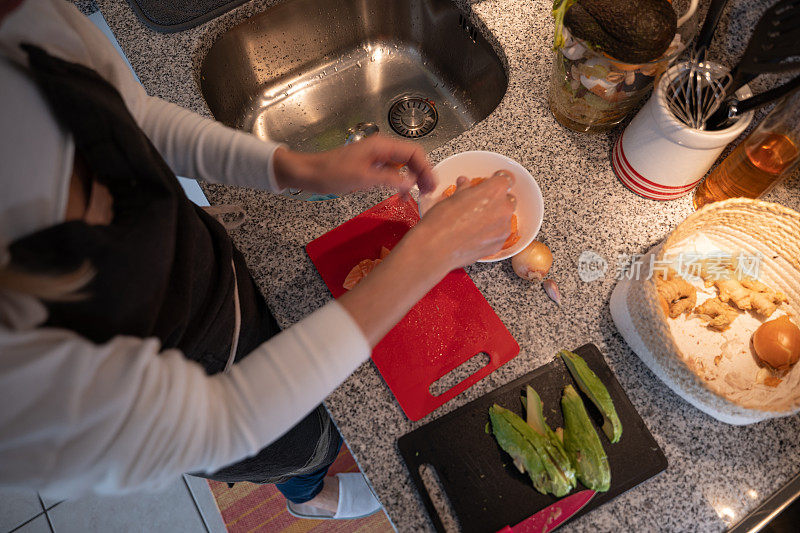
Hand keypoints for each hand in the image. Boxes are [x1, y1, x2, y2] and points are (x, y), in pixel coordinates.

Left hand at [272, 135, 434, 194]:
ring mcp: (376, 156)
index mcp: (382, 146)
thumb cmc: (332, 173)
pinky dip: (399, 182)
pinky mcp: (370, 165)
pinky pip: (392, 171)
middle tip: (429, 192)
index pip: (414, 153)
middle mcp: (382, 148)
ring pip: (403, 165)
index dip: (426, 169)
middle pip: (411, 158)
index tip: (432, 185)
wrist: (309, 173)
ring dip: (412, 179)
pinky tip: (401, 194)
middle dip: (422, 174)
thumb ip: (390, 179)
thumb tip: (411, 182)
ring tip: (418, 195)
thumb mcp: (363, 178)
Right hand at [407, 171, 516, 271]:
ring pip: (504, 217)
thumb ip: (465, 189)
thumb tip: (465, 185)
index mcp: (494, 190)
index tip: (492, 182)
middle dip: (495, 200)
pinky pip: (499, 234)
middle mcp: (503, 208)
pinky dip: (491, 233)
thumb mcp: (451, 197)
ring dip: (494, 217)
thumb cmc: (441, 222)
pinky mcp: (498, 244)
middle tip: (478, 204)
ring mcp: (503, 228)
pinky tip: (474, 234)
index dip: (497, 180)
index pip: (506, 178)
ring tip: (474, 222)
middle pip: (507, 199)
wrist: (436, 248)